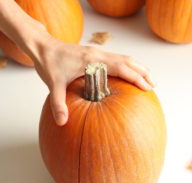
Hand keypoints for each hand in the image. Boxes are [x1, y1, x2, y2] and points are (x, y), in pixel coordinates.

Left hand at [31, 34, 154, 125]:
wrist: (42, 46)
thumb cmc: (48, 62)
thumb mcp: (52, 85)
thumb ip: (58, 104)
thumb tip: (62, 122)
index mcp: (92, 61)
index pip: (122, 68)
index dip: (136, 77)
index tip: (148, 87)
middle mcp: (98, 54)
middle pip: (128, 60)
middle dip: (142, 72)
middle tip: (153, 85)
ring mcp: (97, 52)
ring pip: (123, 57)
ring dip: (136, 67)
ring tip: (146, 78)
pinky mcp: (93, 53)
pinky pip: (116, 58)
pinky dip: (126, 66)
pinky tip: (126, 74)